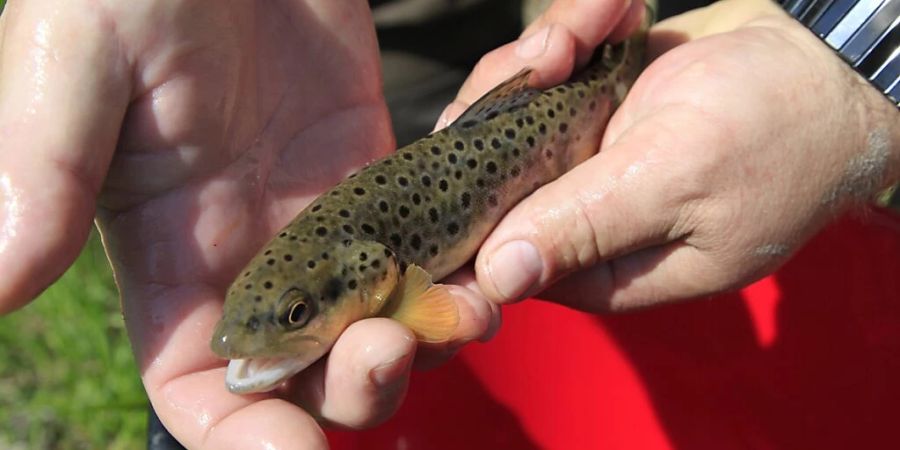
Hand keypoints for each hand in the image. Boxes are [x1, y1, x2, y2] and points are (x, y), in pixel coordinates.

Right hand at [0, 0, 497, 447]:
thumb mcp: (76, 68)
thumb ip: (42, 174)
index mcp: (171, 263)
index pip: (202, 389)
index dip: (243, 434)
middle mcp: (255, 260)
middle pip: (314, 373)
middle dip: (357, 385)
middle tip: (393, 344)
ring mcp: (328, 223)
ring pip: (388, 319)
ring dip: (432, 331)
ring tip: (471, 304)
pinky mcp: (385, 177)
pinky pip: (436, 242)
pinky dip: (469, 257)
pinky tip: (496, 244)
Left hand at [442, 0, 899, 311]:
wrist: (825, 64)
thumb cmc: (776, 132)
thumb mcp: (677, 183)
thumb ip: (586, 227)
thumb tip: (497, 280)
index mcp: (603, 267)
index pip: (500, 255)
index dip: (468, 205)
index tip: (469, 142)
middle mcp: (581, 218)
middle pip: (487, 172)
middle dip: (507, 99)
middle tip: (554, 53)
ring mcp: (581, 158)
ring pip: (507, 108)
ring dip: (545, 50)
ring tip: (599, 20)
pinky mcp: (587, 106)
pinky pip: (545, 69)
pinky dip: (576, 29)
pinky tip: (617, 13)